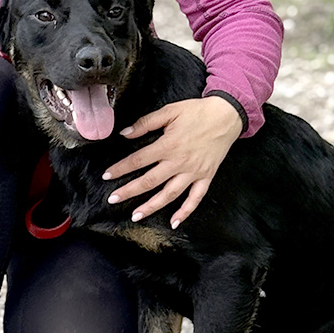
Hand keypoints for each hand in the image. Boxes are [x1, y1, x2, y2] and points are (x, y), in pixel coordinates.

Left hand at [103, 96, 242, 227]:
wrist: (226, 115)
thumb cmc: (197, 112)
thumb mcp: (169, 111)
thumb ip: (146, 122)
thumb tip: (125, 133)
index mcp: (168, 145)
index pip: (138, 160)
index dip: (121, 168)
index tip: (107, 176)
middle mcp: (179, 162)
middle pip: (150, 181)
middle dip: (129, 191)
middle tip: (113, 199)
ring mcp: (194, 172)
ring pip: (169, 194)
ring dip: (152, 206)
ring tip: (136, 215)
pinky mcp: (206, 177)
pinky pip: (195, 198)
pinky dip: (185, 212)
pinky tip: (174, 222)